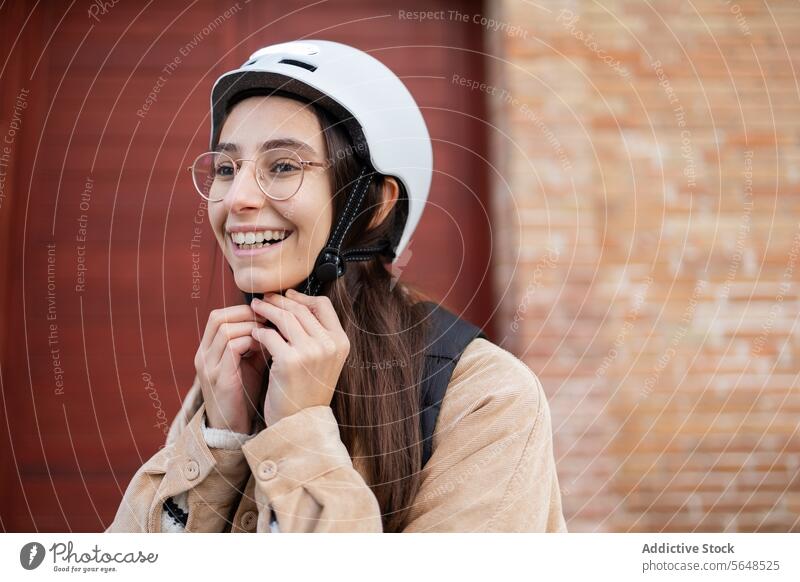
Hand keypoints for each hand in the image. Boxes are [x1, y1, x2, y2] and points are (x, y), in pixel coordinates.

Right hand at [194, 305, 269, 433]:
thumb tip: (276, 320)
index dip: (242, 310)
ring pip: (226, 330)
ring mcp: (209, 367)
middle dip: (247, 315)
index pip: (218, 316)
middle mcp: (203, 356)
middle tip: (270, 320)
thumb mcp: (249, 363)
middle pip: (219, 318)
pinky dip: (251, 342)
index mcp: (207, 350)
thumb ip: (255, 342)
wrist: (234, 429)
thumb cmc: (244, 394)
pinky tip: (266, 348)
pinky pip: (233, 348)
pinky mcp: (220, 379)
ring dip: (251, 327)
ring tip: (270, 334)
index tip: (266, 315)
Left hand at [249, 289, 350, 426]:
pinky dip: (259, 332)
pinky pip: (270, 336)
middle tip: (264, 298)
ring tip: (255, 308)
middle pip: (301, 308)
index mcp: (340, 342)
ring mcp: (311, 352)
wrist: (301, 423)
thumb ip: (316, 335)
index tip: (286, 296)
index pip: (322, 305)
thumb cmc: (307, 391)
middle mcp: (329, 345)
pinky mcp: (290, 361)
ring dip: (267, 310)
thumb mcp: (322, 361)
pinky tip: (254, 333)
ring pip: (285, 318)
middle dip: (279, 300)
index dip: (302, 297)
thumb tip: (294, 305)